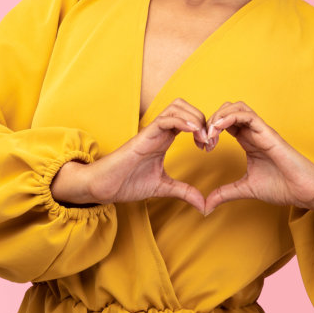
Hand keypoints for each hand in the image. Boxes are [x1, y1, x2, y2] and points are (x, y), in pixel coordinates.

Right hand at [51, 98, 207, 212]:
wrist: (104, 187)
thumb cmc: (127, 183)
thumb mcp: (163, 187)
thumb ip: (183, 192)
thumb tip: (204, 206)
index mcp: (164, 139)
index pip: (188, 118)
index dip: (203, 127)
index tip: (209, 147)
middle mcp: (159, 131)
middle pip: (184, 106)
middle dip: (201, 118)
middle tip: (208, 141)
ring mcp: (151, 131)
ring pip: (176, 106)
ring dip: (194, 118)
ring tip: (201, 138)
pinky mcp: (144, 136)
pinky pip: (165, 119)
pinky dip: (182, 121)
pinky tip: (192, 132)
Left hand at [202, 102, 313, 226]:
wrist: (305, 191)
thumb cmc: (282, 187)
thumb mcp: (245, 189)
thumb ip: (225, 193)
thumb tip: (206, 206)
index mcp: (247, 140)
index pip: (223, 123)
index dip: (209, 130)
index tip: (202, 147)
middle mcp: (253, 132)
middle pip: (227, 110)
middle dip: (210, 120)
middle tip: (203, 140)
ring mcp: (260, 130)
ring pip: (236, 107)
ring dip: (218, 116)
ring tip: (209, 134)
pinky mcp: (268, 132)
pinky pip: (247, 115)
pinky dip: (229, 117)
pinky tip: (218, 129)